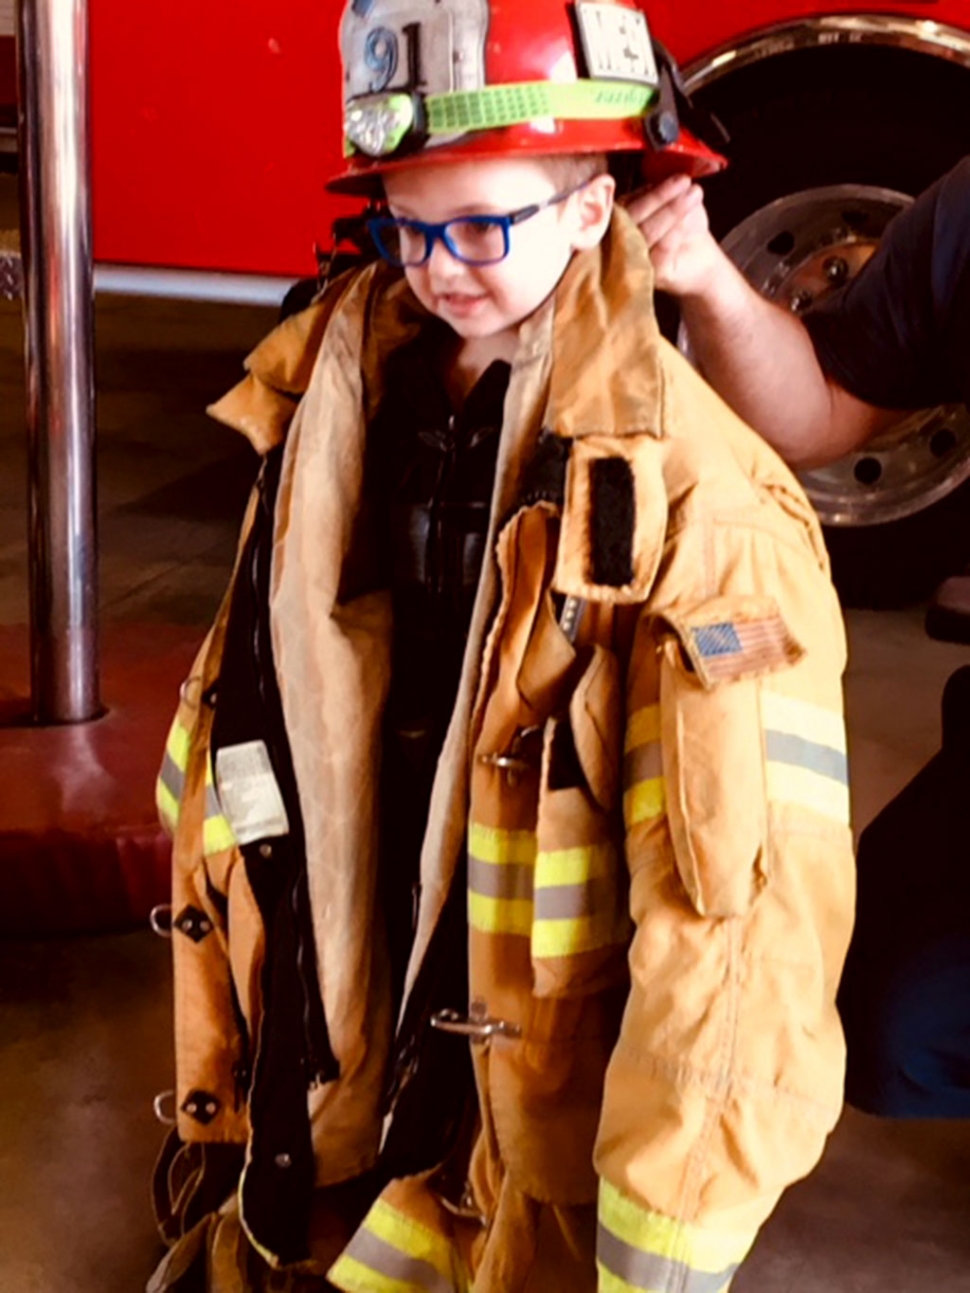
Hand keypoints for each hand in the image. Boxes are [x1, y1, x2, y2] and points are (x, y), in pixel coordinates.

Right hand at [625, 175, 723, 298]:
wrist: (702, 259)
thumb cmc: (684, 229)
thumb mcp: (671, 202)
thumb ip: (660, 190)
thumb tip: (661, 178)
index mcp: (621, 220)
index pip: (626, 203)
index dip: (647, 189)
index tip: (670, 176)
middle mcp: (620, 242)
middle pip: (632, 217)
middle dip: (659, 197)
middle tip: (683, 181)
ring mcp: (633, 261)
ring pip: (646, 232)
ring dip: (671, 210)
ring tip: (693, 194)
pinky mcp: (650, 275)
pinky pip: (661, 250)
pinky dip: (676, 231)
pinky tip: (688, 218)